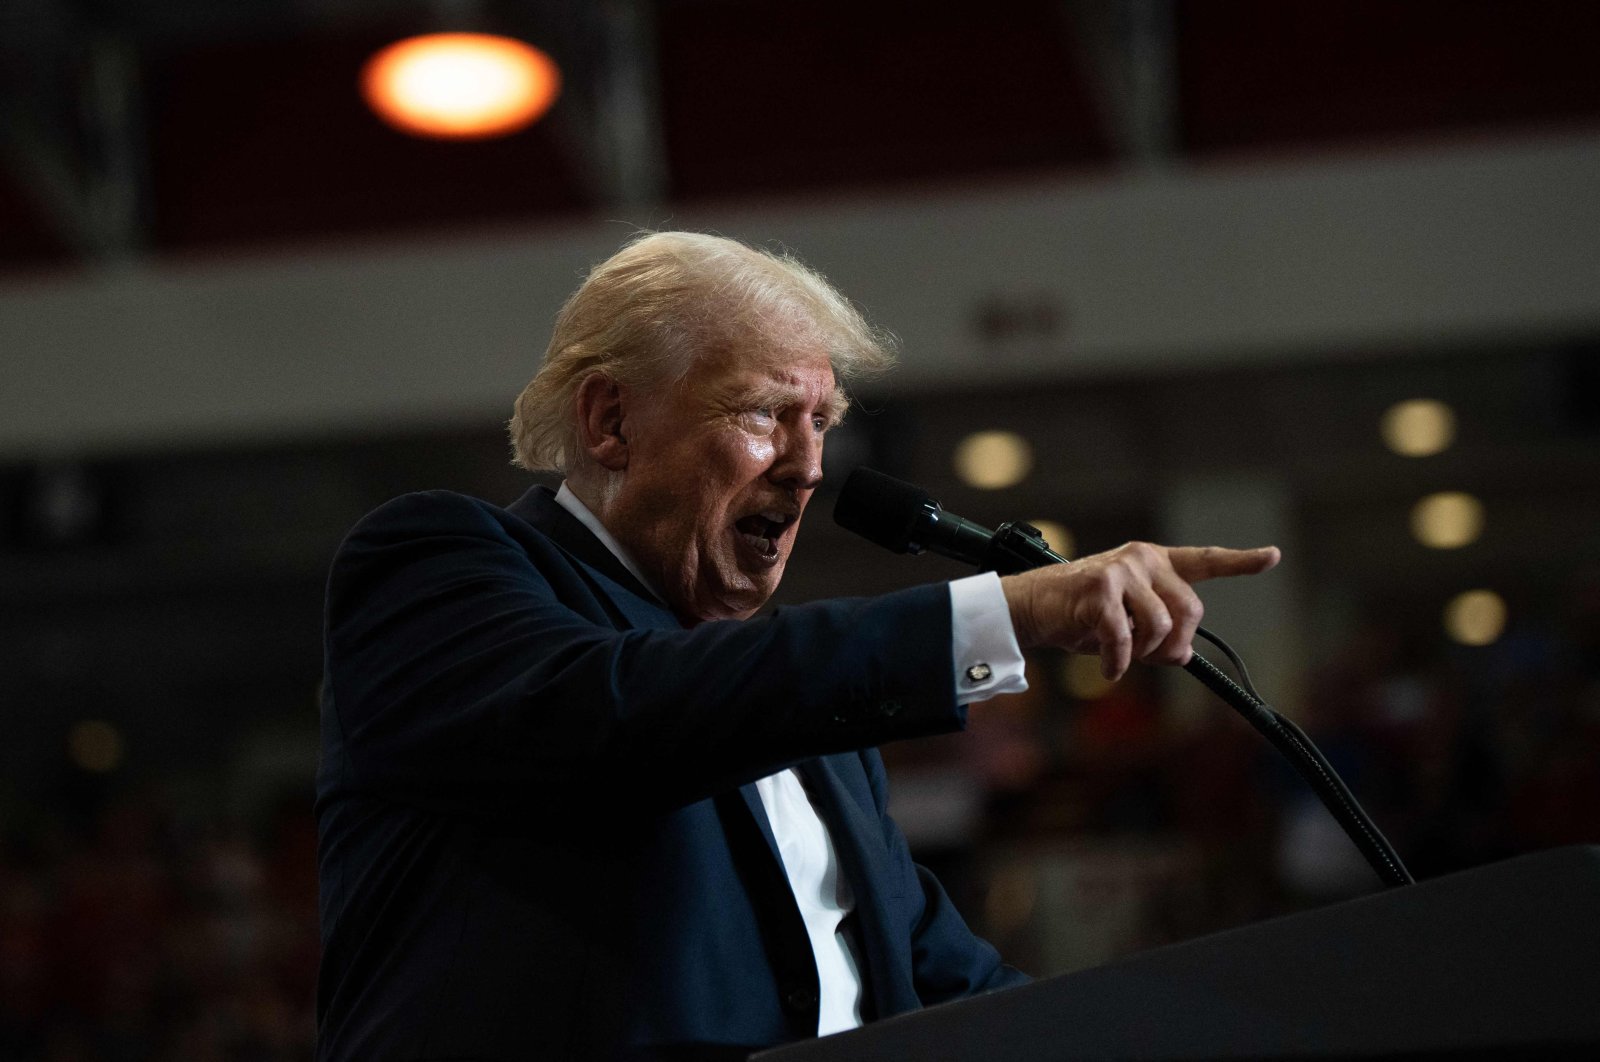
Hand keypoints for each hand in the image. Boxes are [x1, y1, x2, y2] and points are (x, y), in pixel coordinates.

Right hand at [1000, 542, 1279, 679]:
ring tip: (1123, 657)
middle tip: (1152, 657)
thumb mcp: (1127, 623)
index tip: (1272, 556)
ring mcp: (1121, 571)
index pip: (1204, 561)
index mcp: (1154, 562)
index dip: (1240, 562)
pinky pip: (1125, 638)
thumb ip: (1159, 631)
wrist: (1031, 607)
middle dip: (1176, 642)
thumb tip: (1183, 655)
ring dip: (1145, 653)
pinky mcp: (1099, 590)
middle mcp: (1142, 559)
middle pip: (1190, 608)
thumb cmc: (1080, 615)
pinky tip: (1109, 670)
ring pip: (1161, 625)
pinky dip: (1119, 663)